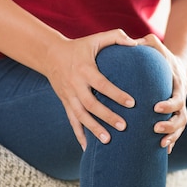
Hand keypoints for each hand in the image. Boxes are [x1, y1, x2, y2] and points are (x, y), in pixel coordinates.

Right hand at [44, 29, 137, 149]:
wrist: (50, 55)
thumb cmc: (80, 46)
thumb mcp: (96, 39)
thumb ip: (116, 37)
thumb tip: (136, 43)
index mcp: (85, 69)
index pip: (102, 84)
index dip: (116, 94)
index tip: (132, 103)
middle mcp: (75, 85)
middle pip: (91, 104)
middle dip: (107, 116)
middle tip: (124, 126)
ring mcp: (69, 96)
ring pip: (81, 116)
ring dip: (93, 129)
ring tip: (108, 141)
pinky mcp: (65, 103)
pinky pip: (72, 122)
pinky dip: (79, 136)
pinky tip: (87, 149)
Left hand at [138, 34, 186, 153]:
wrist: (174, 65)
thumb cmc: (160, 56)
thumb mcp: (155, 46)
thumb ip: (147, 43)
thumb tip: (133, 42)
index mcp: (178, 85)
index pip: (177, 97)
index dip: (169, 104)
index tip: (155, 108)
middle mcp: (181, 99)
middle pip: (182, 116)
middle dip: (170, 125)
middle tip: (155, 129)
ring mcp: (179, 109)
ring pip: (181, 127)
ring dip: (172, 136)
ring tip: (160, 145)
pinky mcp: (173, 115)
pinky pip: (175, 131)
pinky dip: (171, 142)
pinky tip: (162, 152)